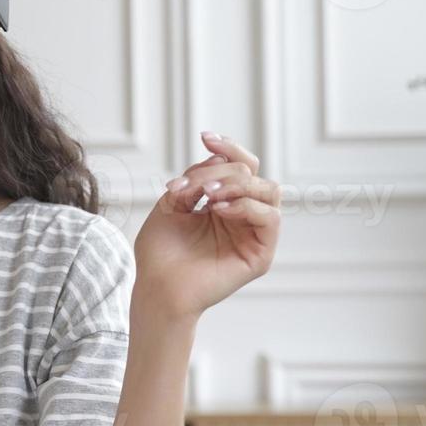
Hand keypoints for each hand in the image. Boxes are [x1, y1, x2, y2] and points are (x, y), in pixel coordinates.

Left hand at [133, 131, 280, 319]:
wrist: (156, 287)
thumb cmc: (160, 251)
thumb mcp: (172, 203)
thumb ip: (196, 179)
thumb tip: (221, 160)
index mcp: (223, 203)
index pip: (240, 166)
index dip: (228, 148)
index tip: (206, 138)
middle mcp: (242, 216)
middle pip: (255, 174)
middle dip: (225, 170)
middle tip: (196, 185)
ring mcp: (253, 235)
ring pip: (269, 190)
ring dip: (237, 185)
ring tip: (208, 195)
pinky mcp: (260, 255)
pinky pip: (269, 218)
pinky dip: (246, 206)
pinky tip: (219, 210)